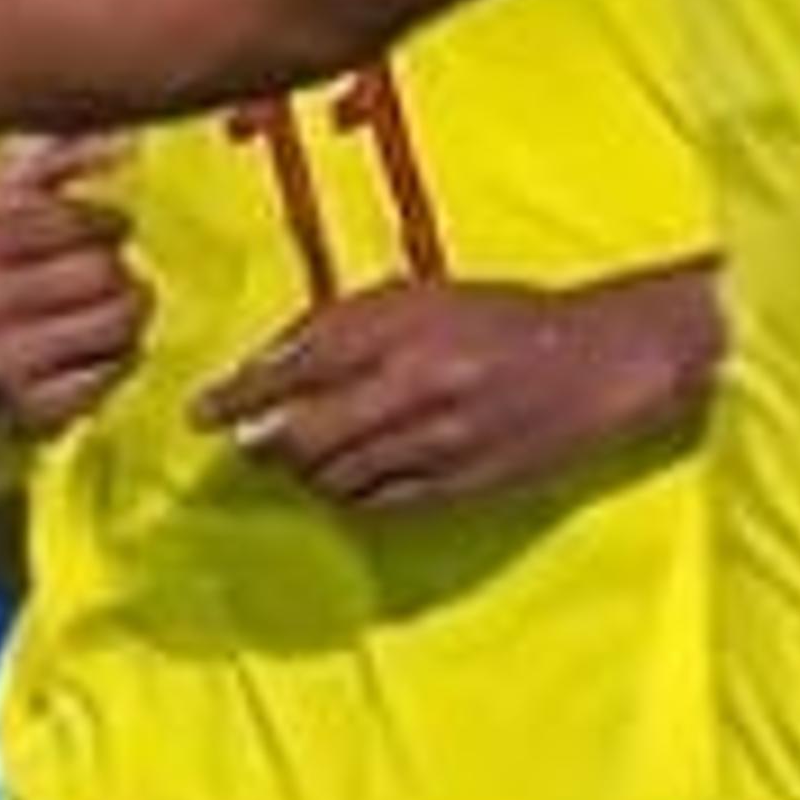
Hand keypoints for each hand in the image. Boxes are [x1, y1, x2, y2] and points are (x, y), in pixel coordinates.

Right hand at [0, 136, 149, 436]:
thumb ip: (54, 162)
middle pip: (100, 270)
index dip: (105, 221)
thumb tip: (121, 144)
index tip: (106, 228)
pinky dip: (120, 359)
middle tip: (111, 273)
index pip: (74, 218)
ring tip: (114, 308)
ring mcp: (0, 362)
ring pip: (115, 320)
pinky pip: (110, 374)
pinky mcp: (29, 412)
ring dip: (129, 312)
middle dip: (118, 268)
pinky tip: (102, 351)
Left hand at [194, 268, 705, 514]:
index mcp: (406, 326)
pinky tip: (345, 480)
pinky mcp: (459, 487)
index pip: (298, 365)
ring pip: (336, 476)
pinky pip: (378, 503)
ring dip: (303, 473)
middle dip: (264, 445)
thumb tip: (270, 363)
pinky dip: (349, 494)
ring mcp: (439, 443)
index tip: (200, 411)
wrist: (599, 362)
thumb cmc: (505, 317)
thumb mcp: (422, 296)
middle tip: (242, 445)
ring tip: (293, 460)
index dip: (241, 394)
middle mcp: (417, 385)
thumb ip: (346, 324)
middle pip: (307, 435)